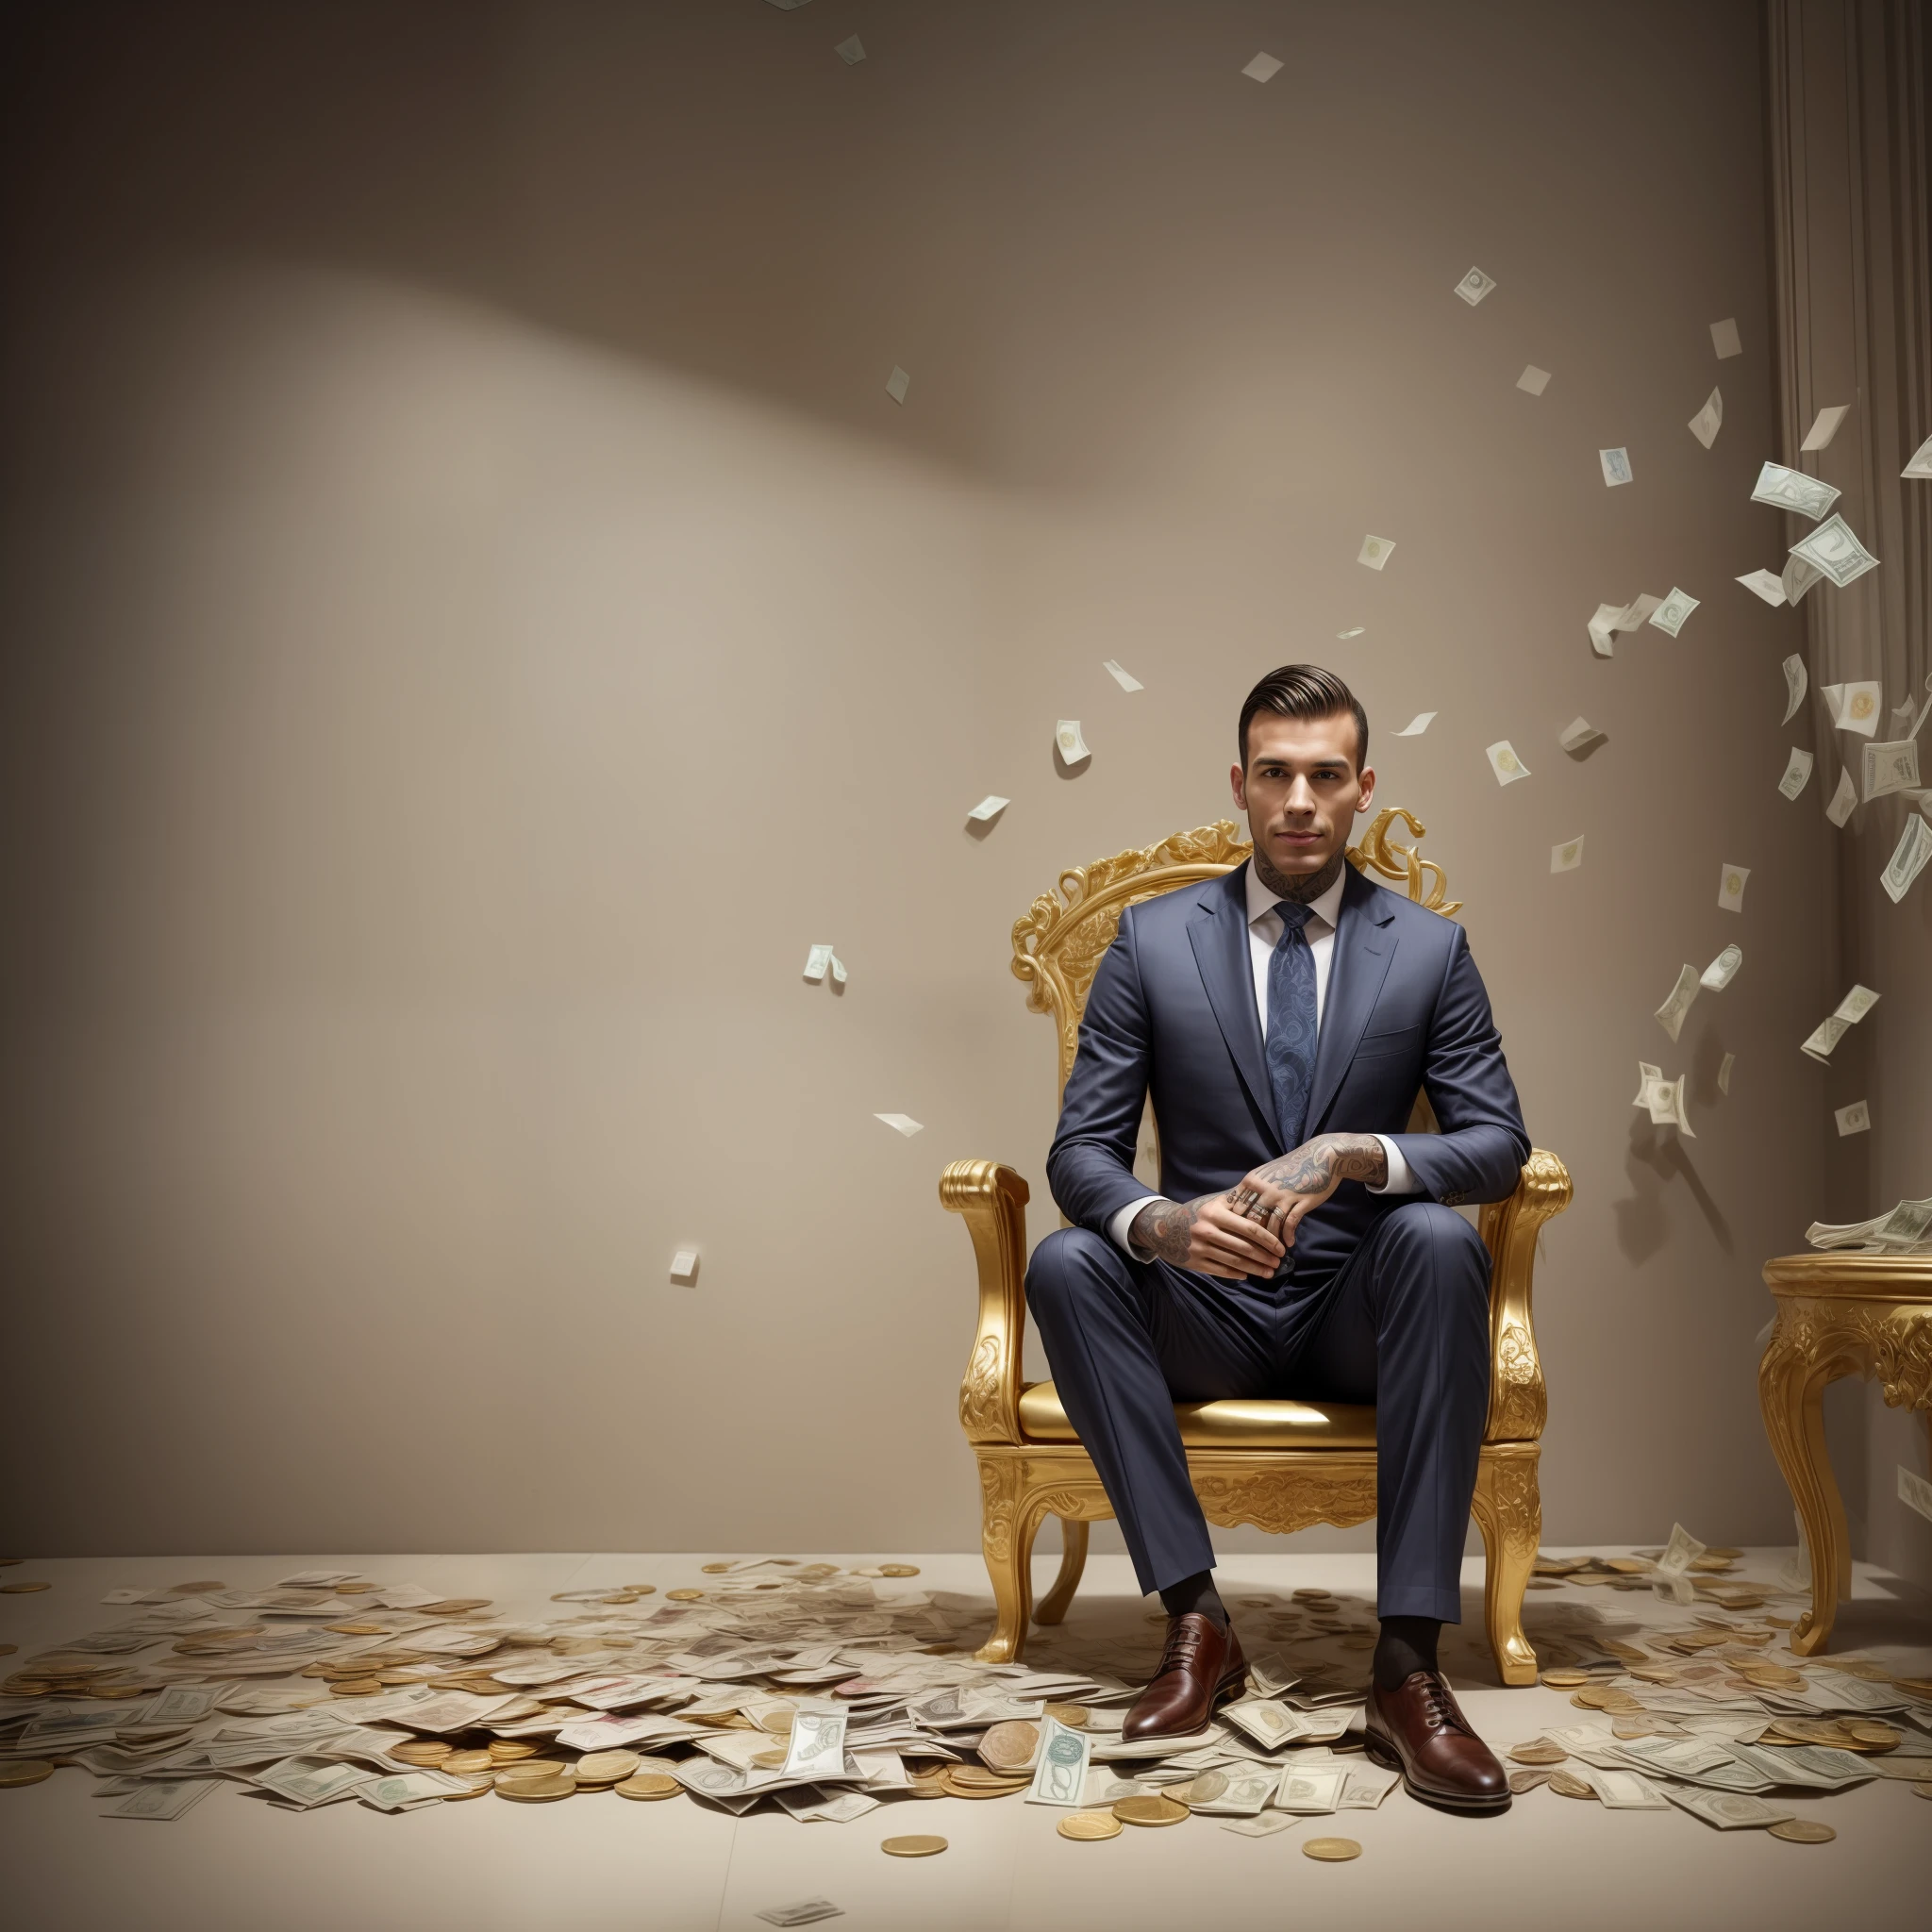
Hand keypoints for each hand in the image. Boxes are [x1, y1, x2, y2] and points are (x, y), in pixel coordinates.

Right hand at [1129, 1192, 1286, 1278]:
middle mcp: (1207, 1230)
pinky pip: (1221, 1271)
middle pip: (1244, 1247)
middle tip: (1278, 1263)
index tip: (1281, 1248)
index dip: (1268, 1239)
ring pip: (1234, 1262)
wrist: (1163, 1226)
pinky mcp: (1195, 1262)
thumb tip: (1266, 1204)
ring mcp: (1200, 1248)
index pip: (1248, 1228)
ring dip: (1255, 1269)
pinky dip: (1237, 1274)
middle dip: (1265, 1257)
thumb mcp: (1214, 1203)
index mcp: (1215, 1213)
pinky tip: (1248, 1275)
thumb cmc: (1197, 1213)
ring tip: (1269, 1272)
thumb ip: (1237, 1204)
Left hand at [1224, 1133, 1388, 1248]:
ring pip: (1269, 1226)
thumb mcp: (1265, 1174)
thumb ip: (1252, 1190)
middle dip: (1250, 1238)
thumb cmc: (1290, 1167)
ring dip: (1270, 1242)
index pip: (1236, 1208)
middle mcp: (1264, 1189)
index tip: (1236, 1239)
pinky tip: (1288, 1244)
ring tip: (1271, 1252)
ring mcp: (1282, 1196)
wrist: (1320, 1157)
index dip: (1234, 1225)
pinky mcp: (1299, 1202)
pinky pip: (1289, 1224)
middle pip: (1250, 1220)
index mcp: (1252, 1181)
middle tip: (1252, 1253)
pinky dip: (1287, 1236)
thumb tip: (1237, 1210)